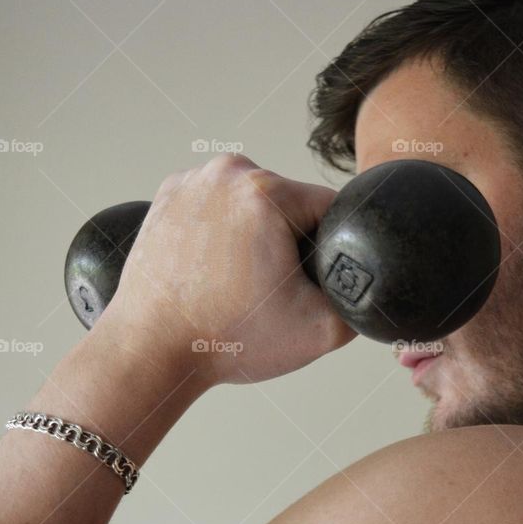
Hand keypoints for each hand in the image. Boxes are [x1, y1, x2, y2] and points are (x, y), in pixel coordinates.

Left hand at [101, 153, 355, 385]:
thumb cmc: (224, 339)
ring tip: (239, 281)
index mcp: (266, 191)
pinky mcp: (167, 196)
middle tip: (269, 290)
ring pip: (251, 204)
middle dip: (290, 242)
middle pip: (289, 203)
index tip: (309, 283)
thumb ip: (362, 304)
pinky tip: (214, 270)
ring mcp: (191, 180)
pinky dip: (220, 233)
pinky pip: (216, 207)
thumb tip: (371, 289)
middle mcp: (227, 172)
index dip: (332, 249)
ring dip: (255, 235)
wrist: (151, 351)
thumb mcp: (321, 332)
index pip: (330, 209)